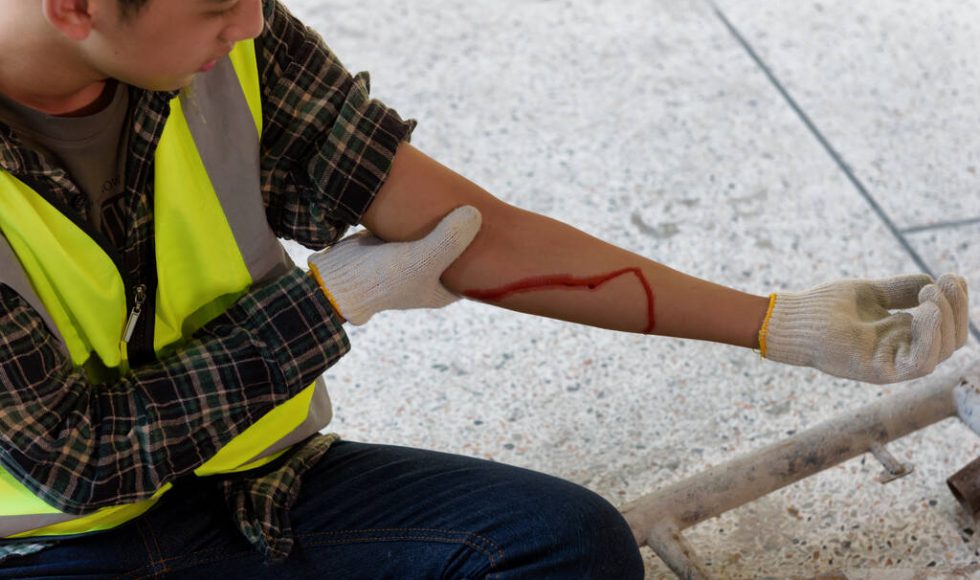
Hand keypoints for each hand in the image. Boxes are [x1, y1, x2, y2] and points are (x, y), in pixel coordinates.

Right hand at [308, 205, 481, 324]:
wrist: (337, 279)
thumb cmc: (383, 278)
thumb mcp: (423, 259)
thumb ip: (450, 238)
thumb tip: (475, 214)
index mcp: (444, 290)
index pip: (477, 271)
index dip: (491, 250)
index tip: (502, 226)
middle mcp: (431, 275)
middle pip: (459, 248)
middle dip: (469, 230)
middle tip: (484, 203)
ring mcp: (412, 259)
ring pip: (437, 234)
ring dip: (445, 218)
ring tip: (461, 193)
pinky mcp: (394, 243)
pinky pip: (416, 225)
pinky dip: (423, 213)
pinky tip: (432, 192)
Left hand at [760, 273, 968, 383]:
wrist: (794, 318)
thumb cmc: (825, 306)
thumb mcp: (872, 293)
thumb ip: (902, 290)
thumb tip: (934, 281)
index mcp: (902, 336)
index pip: (946, 327)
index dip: (956, 304)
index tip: (952, 276)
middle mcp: (901, 352)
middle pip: (951, 340)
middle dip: (956, 309)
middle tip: (947, 281)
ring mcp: (892, 365)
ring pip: (941, 352)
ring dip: (946, 320)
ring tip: (931, 294)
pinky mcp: (879, 372)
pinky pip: (919, 363)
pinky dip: (930, 337)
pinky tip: (926, 310)